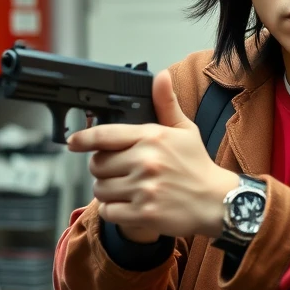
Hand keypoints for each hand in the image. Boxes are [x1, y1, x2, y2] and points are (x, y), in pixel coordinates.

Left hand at [67, 69, 238, 242]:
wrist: (216, 201)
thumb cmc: (197, 165)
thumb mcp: (185, 130)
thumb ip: (166, 104)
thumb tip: (161, 76)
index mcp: (153, 137)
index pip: (105, 135)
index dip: (83, 138)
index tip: (74, 142)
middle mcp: (146, 161)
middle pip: (97, 164)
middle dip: (103, 168)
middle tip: (120, 171)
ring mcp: (144, 188)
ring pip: (100, 189)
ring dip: (108, 191)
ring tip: (127, 189)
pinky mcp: (143, 213)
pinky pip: (109, 211)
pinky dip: (114, 210)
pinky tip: (130, 205)